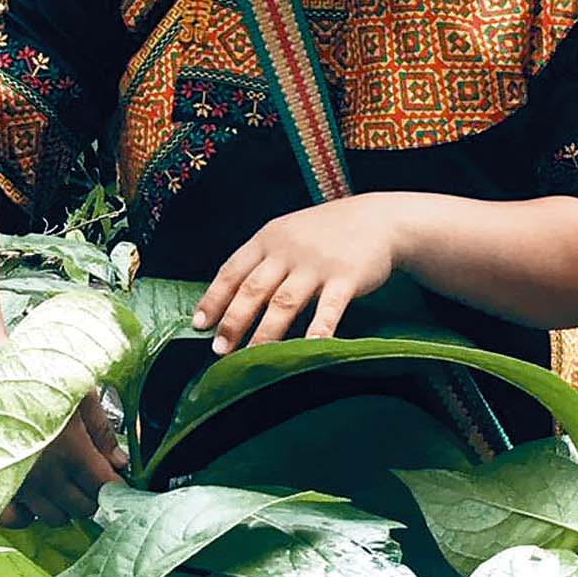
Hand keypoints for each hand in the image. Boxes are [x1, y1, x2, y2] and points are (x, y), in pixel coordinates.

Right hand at [0, 389, 125, 526]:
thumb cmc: (34, 384)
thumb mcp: (78, 394)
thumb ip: (102, 430)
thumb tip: (120, 462)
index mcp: (72, 451)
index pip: (104, 487)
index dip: (116, 486)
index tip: (115, 479)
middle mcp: (47, 476)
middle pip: (83, 508)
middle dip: (93, 497)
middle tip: (90, 479)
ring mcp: (21, 487)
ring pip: (55, 518)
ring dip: (65, 506)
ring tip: (63, 485)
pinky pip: (17, 520)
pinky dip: (30, 515)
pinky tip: (34, 499)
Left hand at [192, 194, 405, 353]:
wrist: (378, 218)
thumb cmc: (325, 233)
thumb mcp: (287, 234)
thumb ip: (262, 261)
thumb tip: (228, 301)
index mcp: (267, 239)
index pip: (232, 271)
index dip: (213, 299)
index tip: (199, 324)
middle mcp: (287, 250)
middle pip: (253, 289)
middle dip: (233, 321)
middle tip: (218, 350)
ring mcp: (317, 264)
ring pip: (284, 302)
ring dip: (265, 333)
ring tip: (252, 358)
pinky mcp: (346, 278)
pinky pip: (328, 308)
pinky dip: (317, 330)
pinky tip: (308, 349)